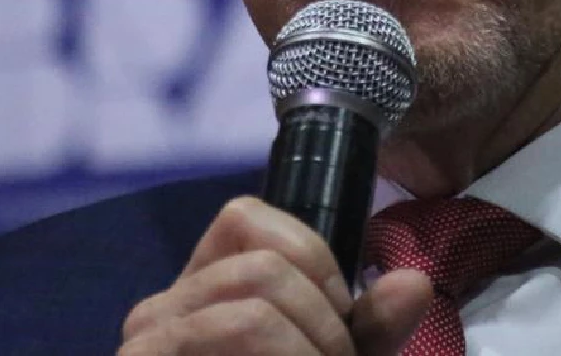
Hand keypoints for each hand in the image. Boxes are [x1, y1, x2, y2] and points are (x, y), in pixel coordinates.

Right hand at [119, 196, 433, 354]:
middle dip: (327, 323)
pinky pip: (235, 328)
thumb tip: (415, 283)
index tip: (338, 325)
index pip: (246, 218)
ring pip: (253, 300)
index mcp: (201, 295)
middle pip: (263, 263)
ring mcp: (145, 344)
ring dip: (314, 350)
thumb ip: (369, 335)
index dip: (312, 258)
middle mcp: (161, 311)